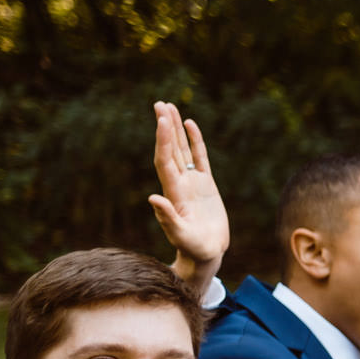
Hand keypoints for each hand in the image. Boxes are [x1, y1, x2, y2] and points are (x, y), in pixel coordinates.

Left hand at [151, 101, 227, 292]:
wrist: (205, 254)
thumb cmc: (193, 248)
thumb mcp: (180, 235)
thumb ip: (167, 217)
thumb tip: (152, 198)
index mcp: (173, 192)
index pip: (165, 160)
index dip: (163, 140)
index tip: (161, 120)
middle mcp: (180, 183)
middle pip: (170, 149)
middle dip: (165, 126)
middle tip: (160, 104)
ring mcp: (192, 182)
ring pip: (182, 149)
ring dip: (175, 129)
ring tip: (169, 107)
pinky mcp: (206, 185)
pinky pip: (200, 158)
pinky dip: (195, 141)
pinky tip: (190, 125)